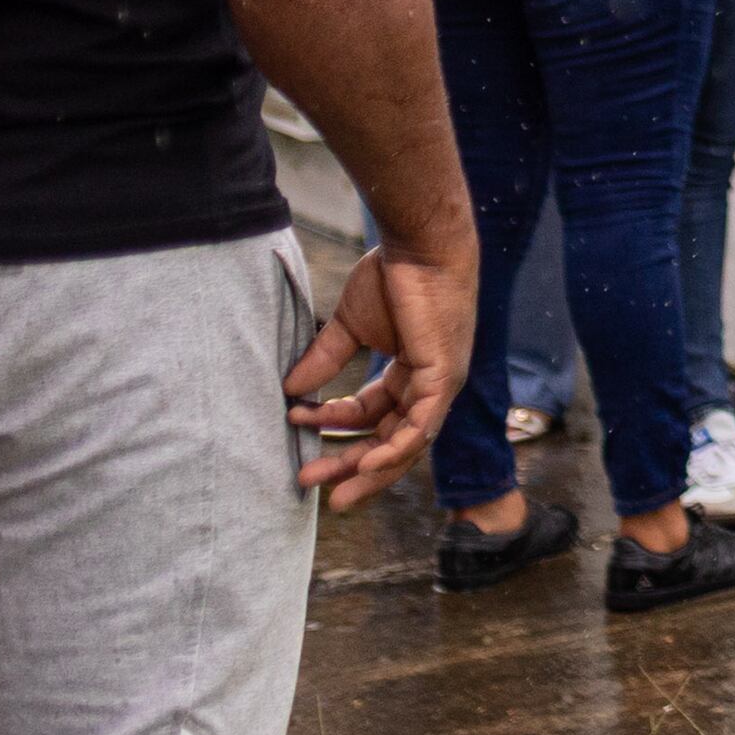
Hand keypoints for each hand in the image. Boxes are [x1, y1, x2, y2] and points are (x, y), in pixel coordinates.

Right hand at [288, 243, 473, 510]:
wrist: (420, 247)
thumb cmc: (393, 277)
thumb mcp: (350, 325)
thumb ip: (326, 358)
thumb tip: (290, 389)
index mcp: (410, 375)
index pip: (371, 415)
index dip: (332, 423)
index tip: (294, 418)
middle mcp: (428, 387)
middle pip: (388, 440)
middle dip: (348, 464)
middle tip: (308, 481)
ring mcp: (440, 386)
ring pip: (403, 443)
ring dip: (365, 468)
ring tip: (330, 487)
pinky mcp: (444, 379)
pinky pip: (421, 427)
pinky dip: (396, 450)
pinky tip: (367, 466)